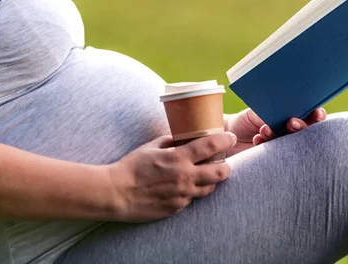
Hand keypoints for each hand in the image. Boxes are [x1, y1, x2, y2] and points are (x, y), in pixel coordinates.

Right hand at [108, 132, 235, 221]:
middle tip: (223, 162)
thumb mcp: (151, 146)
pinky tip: (181, 187)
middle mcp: (185, 178)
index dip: (226, 141)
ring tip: (202, 175)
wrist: (116, 193)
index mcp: (179, 158)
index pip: (211, 147)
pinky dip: (190, 192)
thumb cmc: (131, 166)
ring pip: (208, 189)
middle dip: (226, 166)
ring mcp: (182, 195)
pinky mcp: (176, 208)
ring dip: (209, 181)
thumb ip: (171, 141)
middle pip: (220, 173)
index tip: (231, 138)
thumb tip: (182, 138)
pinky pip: (191, 199)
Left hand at [225, 108, 326, 153]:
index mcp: (291, 116)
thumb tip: (287, 108)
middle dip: (301, 126)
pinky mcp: (273, 158)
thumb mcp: (259, 111)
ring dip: (281, 135)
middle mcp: (290, 132)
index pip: (310, 115)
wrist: (228, 136)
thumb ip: (274, 110)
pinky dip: (266, 143)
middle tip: (291, 123)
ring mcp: (283, 146)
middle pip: (306, 131)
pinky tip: (257, 138)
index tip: (317, 114)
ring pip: (292, 143)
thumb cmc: (246, 120)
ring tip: (266, 129)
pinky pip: (277, 154)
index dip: (317, 115)